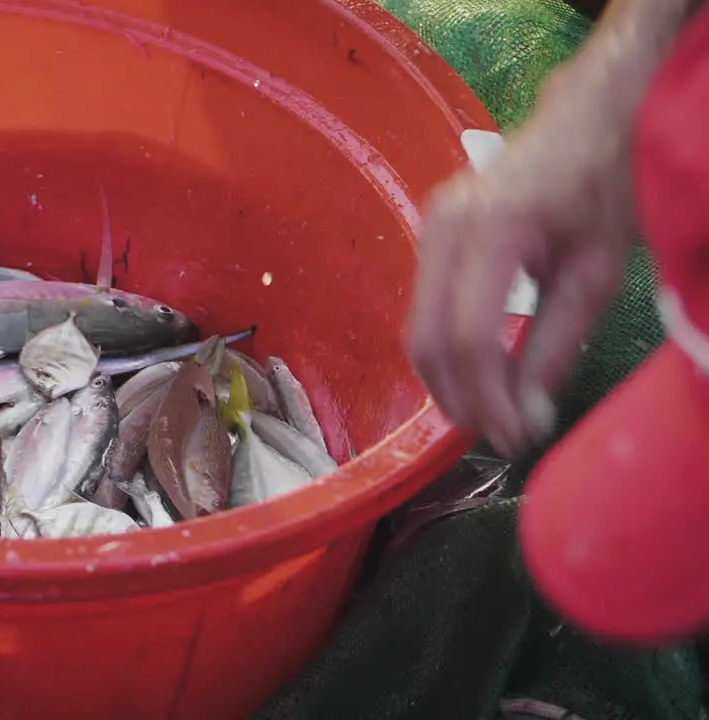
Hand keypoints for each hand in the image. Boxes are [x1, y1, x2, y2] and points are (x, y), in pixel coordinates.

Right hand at [407, 60, 639, 456]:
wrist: (588, 119)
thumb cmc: (604, 185)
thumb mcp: (594, 274)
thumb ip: (554, 348)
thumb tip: (527, 418)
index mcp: (489, 230)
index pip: (467, 336)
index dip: (486, 397)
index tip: (517, 438)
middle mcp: (443, 228)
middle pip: (426, 339)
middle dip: (459, 399)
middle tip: (501, 438)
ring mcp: (429, 228)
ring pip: (416, 329)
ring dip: (448, 382)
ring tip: (493, 414)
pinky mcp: (430, 235)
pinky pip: (423, 309)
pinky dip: (446, 352)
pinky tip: (480, 374)